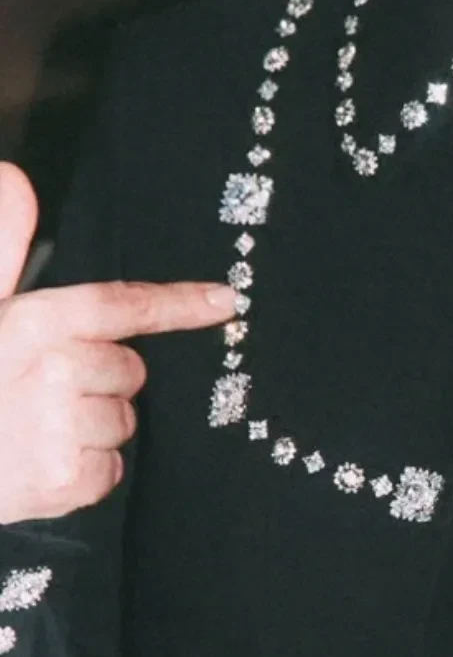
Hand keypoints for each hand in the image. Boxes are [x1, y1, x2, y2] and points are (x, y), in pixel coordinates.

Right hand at [0, 160, 238, 523]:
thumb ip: (2, 248)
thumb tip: (15, 177)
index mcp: (31, 322)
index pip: (119, 304)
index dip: (177, 303)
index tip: (227, 299)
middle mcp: (52, 369)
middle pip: (130, 370)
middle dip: (101, 382)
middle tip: (46, 394)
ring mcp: (60, 427)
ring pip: (125, 421)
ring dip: (94, 430)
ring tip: (40, 432)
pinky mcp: (64, 480)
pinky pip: (113, 470)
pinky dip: (88, 472)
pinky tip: (46, 464)